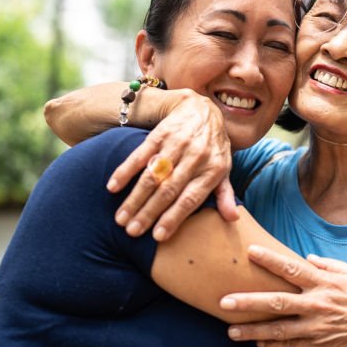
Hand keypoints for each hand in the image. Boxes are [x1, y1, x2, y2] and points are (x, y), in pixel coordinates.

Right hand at [106, 90, 234, 239]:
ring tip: (120, 218)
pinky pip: (140, 155)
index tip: (158, 236)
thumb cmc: (214, 147)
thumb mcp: (224, 168)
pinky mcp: (160, 134)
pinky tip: (113, 187)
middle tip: (131, 232)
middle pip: (168, 190)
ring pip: (153, 175)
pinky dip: (125, 171)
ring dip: (134, 198)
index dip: (174, 218)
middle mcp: (195, 157)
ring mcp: (177, 144)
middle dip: (148, 213)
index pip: (191, 199)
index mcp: (212, 169)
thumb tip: (232, 218)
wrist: (203, 109)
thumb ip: (225, 194)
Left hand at [221, 246, 346, 346]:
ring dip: (252, 331)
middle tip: (224, 302)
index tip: (250, 251)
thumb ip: (330, 266)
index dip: (270, 259)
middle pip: (276, 302)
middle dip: (248, 302)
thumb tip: (310, 259)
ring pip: (278, 330)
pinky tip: (258, 344)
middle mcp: (318, 306)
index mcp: (326, 284)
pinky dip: (273, 346)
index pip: (292, 269)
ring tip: (231, 331)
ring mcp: (317, 329)